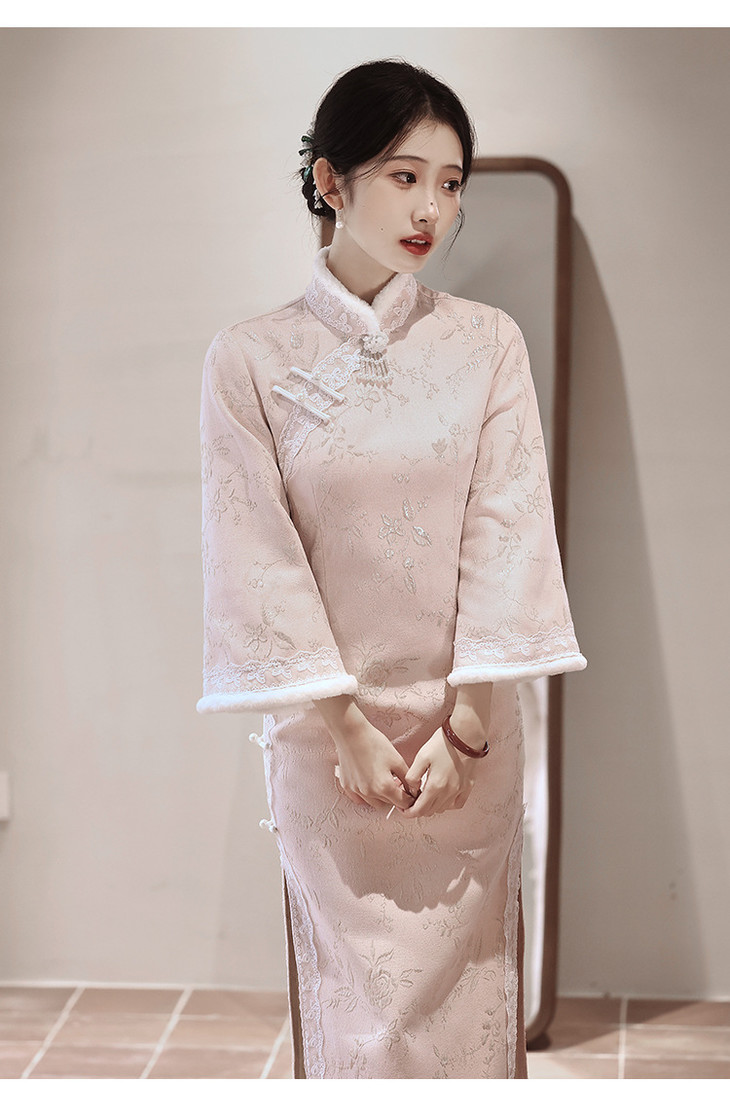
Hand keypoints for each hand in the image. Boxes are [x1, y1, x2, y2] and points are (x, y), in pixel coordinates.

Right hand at [315, 696, 415, 810]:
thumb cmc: (374, 743)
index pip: (403, 803)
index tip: (411, 792)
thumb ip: (407, 778)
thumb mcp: (397, 759)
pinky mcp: (347, 786)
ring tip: (384, 781)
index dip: (410, 798)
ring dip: (382, 797)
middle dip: (396, 796)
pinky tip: (370, 783)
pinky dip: (367, 795)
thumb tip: (413, 790)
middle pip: (389, 803)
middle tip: (398, 783)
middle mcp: (369, 793)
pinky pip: (359, 798)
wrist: (351, 733)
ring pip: (374, 803)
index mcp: (384, 786)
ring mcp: (356, 791)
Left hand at [400, 725, 480, 818]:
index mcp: (435, 786)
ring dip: (432, 806)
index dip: (409, 812)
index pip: (419, 810)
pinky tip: (443, 796)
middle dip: (419, 809)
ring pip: (442, 809)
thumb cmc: (443, 743)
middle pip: (430, 812)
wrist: (466, 735)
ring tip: (426, 794)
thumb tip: (411, 789)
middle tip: (413, 799)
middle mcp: (448, 792)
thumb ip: (413, 776)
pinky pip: (457, 804)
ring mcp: (459, 791)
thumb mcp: (421, 756)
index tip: (403, 808)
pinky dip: (448, 804)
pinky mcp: (468, 786)